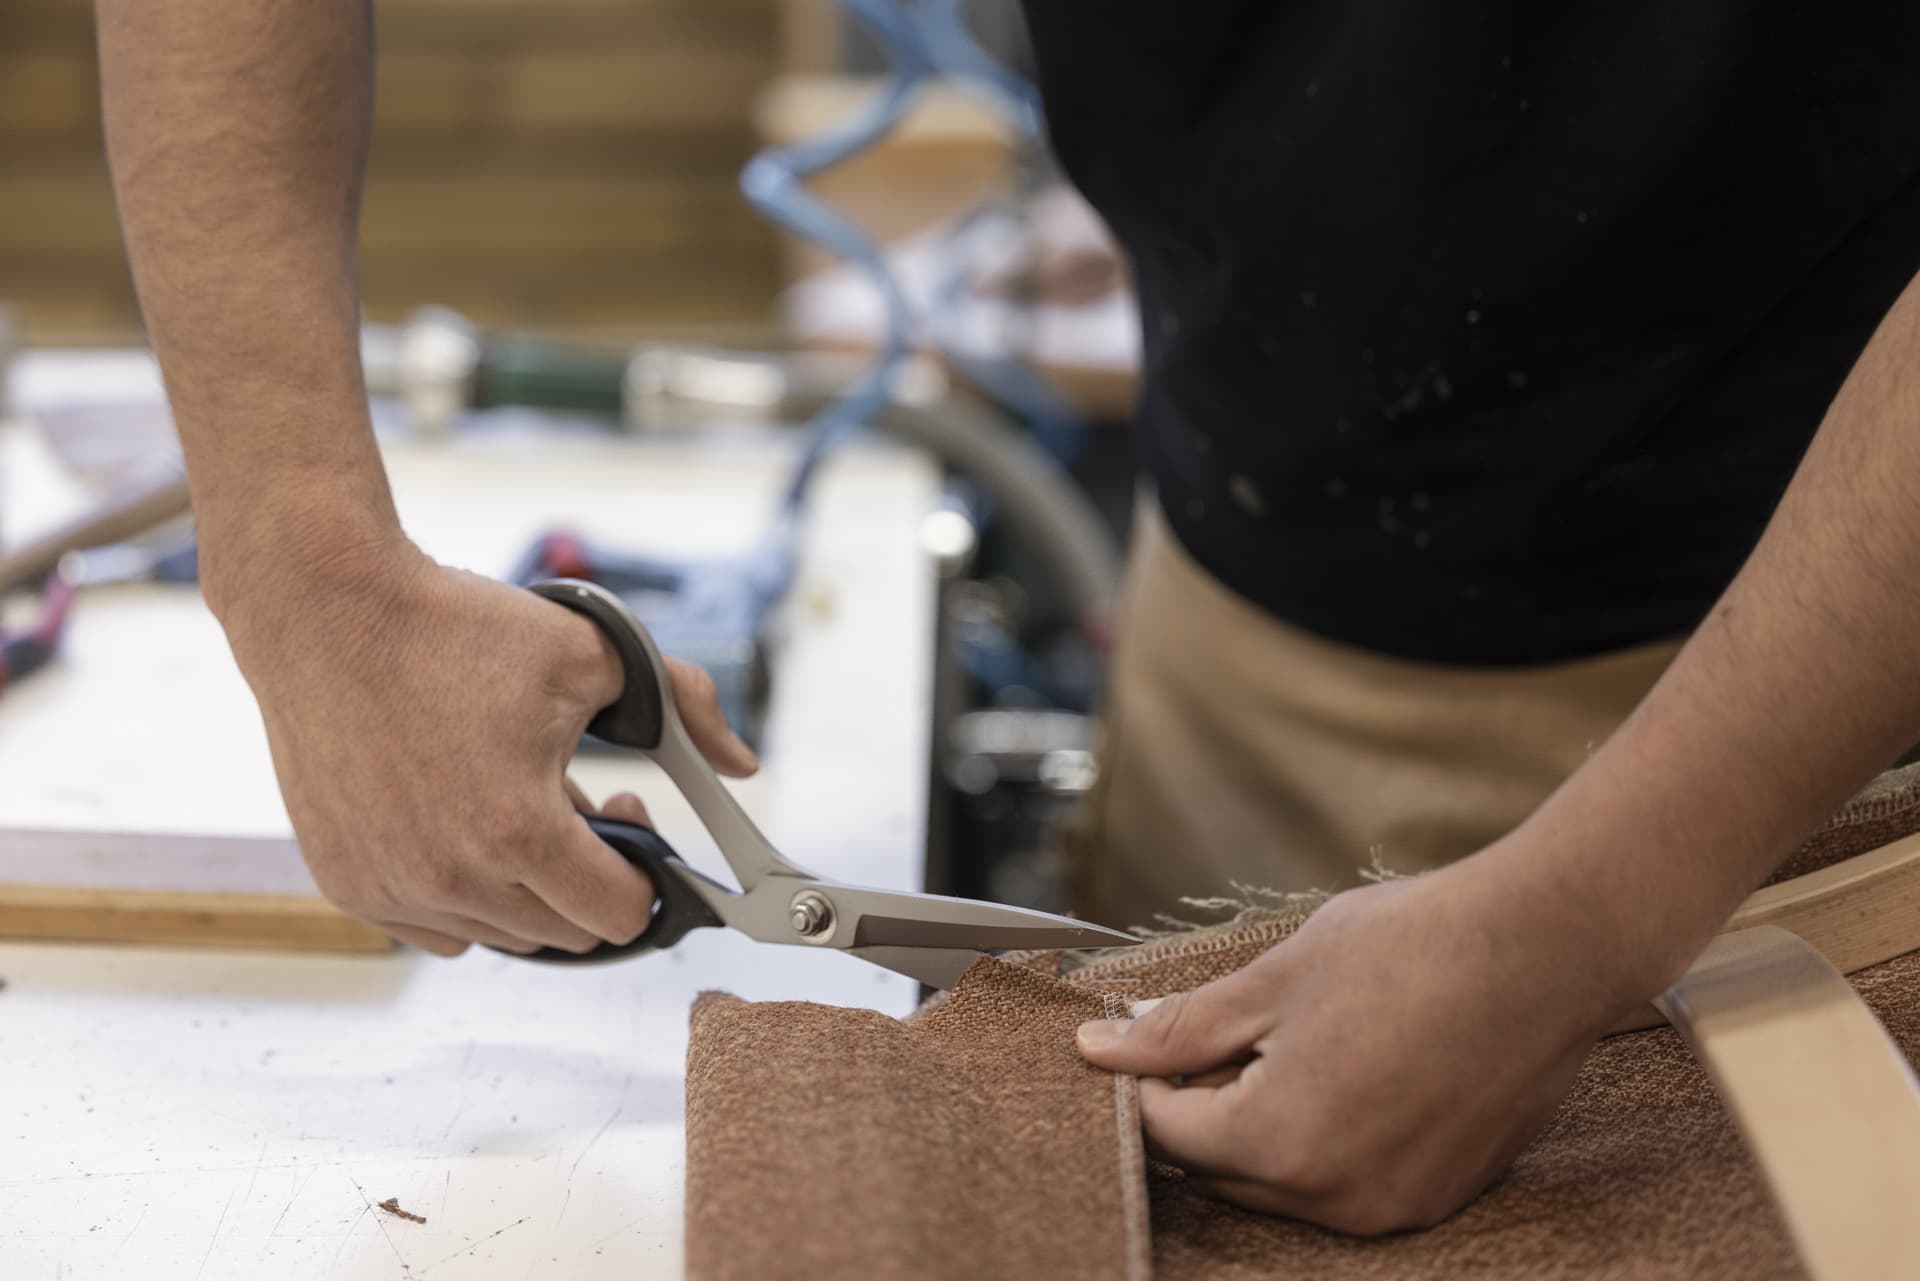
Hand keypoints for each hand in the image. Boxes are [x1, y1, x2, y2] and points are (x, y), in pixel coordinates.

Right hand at [221, 538, 756, 956]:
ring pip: (500, 936)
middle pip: (564, 934)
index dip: (646, 877)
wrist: (327, 613)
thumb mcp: (596, 653)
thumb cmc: (453, 629)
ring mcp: (392, 887)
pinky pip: (434, 928)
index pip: (619, 917)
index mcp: (519, 831)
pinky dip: (462, 895)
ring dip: (527, 889)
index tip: (633, 819)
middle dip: (591, 878)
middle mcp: (451, 875)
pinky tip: (463, 825)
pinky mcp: (347, 882)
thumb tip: (741, 763)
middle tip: (585, 803)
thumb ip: (685, 707)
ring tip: (520, 803)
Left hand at [1075, 851, 1656, 1234]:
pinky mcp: (1439, 1194)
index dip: (1145, 1080)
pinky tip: (1350, 1066)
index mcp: (1279, 1141)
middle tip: (1223, 1033)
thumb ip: (1180, 1028)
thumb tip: (1097, 1049)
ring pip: (1285, 1184)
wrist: (1548, 947)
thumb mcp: (1275, 978)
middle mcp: (1335, 1197)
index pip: (1167, 1133)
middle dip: (1203, 1107)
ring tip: (1294, 1040)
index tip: (1149, 1038)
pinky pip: (1348, 1184)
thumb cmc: (1412, 947)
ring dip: (1264, 1126)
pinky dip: (1326, 1139)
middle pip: (1222, 1170)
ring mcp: (1394, 1205)